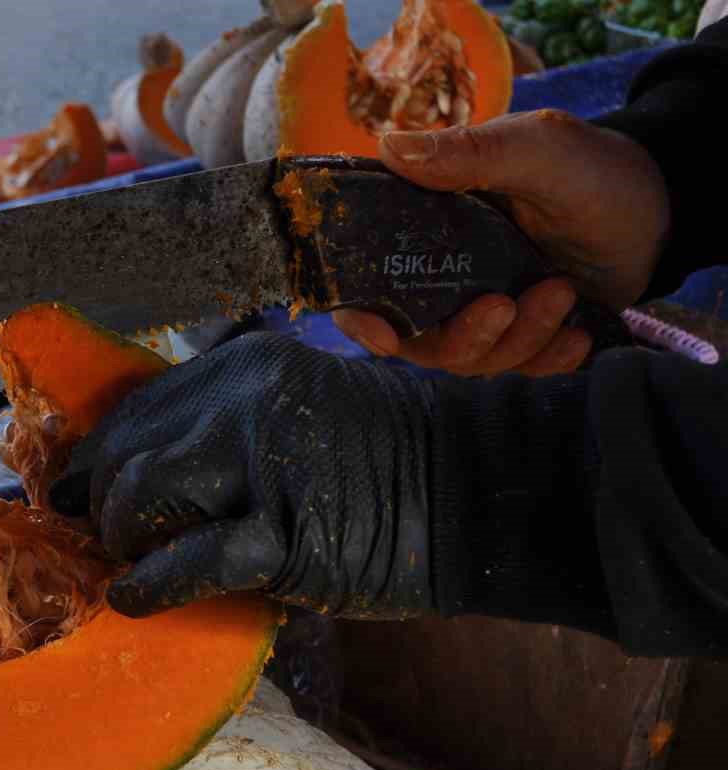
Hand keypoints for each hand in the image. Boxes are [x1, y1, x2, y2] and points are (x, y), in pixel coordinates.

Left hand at [50, 334, 436, 619]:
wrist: (491, 489)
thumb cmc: (398, 458)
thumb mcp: (306, 409)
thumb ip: (230, 428)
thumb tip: (135, 472)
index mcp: (248, 364)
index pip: (138, 410)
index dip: (100, 457)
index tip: (80, 492)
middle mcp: (246, 401)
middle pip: (127, 454)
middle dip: (107, 505)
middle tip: (115, 541)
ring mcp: (265, 464)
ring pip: (140, 499)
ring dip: (124, 541)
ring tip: (135, 564)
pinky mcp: (285, 534)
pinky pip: (186, 562)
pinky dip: (149, 586)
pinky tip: (137, 599)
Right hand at [333, 110, 669, 377]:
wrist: (662, 209)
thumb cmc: (593, 168)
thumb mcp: (536, 148)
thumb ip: (469, 150)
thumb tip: (388, 147)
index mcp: (427, 227)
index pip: (368, 281)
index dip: (361, 317)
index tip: (384, 337)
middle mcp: (445, 275)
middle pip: (419, 339)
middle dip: (462, 337)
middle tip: (506, 306)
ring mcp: (483, 308)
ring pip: (470, 358)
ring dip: (517, 340)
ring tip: (563, 293)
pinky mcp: (523, 335)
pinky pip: (517, 368)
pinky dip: (547, 359)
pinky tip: (577, 336)